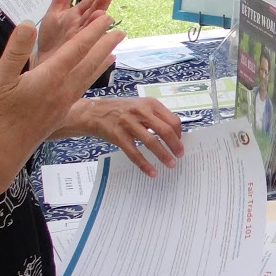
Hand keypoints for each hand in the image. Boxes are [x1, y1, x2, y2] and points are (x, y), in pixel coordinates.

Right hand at [0, 12, 122, 176]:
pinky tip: (89, 78)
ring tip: (114, 52)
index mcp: (50, 77)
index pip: (77, 49)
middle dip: (104, 45)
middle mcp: (62, 90)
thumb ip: (16, 51)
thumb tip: (29, 24)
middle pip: (89, 62)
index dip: (92, 32)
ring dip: (101, 62)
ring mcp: (62, 103)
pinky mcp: (59, 114)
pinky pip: (82, 89)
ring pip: (88, 77)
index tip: (106, 18)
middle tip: (121, 31)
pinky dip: (91, 78)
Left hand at [35, 0, 116, 65]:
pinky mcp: (81, 55)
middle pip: (95, 14)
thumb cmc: (52, 37)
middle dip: (102, 4)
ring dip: (100, 23)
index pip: (92, 1)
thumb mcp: (56, 10)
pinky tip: (107, 45)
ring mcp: (84, 41)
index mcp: (79, 15)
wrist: (44, 61)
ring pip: (93, 30)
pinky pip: (90, 50)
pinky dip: (99, 48)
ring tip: (106, 16)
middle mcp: (85, 27)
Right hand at [59, 97, 183, 176]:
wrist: (95, 112)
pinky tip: (152, 172)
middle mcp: (141, 111)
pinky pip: (134, 153)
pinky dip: (144, 164)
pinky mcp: (118, 135)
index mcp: (150, 104)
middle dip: (176, 145)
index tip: (179, 143)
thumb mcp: (141, 106)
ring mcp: (129, 123)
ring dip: (163, 155)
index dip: (179, 134)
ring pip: (151, 142)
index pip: (172, 120)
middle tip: (180, 155)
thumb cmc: (122, 111)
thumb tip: (174, 134)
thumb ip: (156, 116)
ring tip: (171, 164)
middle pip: (165, 130)